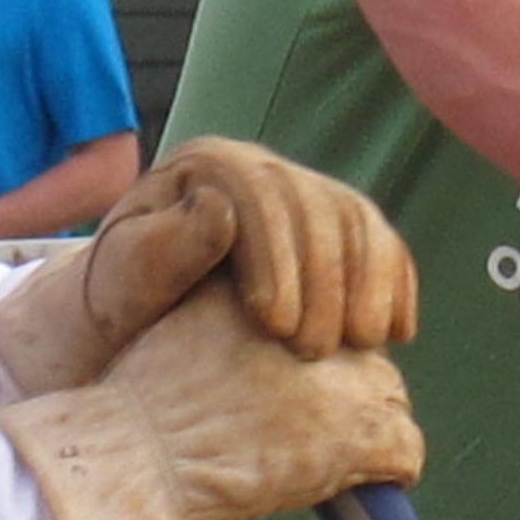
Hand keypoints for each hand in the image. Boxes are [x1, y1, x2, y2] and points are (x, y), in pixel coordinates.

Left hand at [0, 137, 419, 393]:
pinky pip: (382, 244)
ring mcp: (305, 194)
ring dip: (369, 285)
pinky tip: (398, 333)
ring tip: (361, 347)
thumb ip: (159, 251)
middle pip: (316, 208)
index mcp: (204, 168)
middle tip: (315, 351)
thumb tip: (218, 207)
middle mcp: (261, 169)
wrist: (136, 323)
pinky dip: (397, 284)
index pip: (255, 195)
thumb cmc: (121, 307)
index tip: (273, 325)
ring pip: (358, 222)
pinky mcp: (338, 229)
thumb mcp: (122, 285)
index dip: (275, 258)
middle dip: (325, 281)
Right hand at [0, 283, 425, 519]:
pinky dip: (387, 473)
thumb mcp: (188, 321)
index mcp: (276, 284)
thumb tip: (273, 327)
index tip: (292, 378)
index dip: (314, 350)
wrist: (132, 456)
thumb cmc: (142, 402)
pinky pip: (405, 452)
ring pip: (390, 400)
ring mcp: (344, 378)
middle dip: (344, 388)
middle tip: (303, 428)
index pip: (329, 304)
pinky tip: (351, 486)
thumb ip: (238, 316)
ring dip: (366, 429)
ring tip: (320, 460)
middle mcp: (319, 319)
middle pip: (363, 350)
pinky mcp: (359, 433)